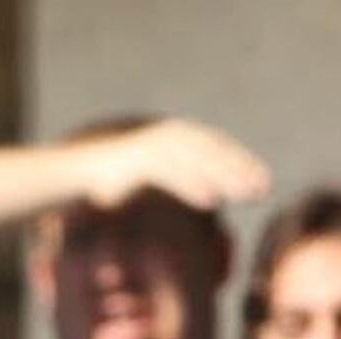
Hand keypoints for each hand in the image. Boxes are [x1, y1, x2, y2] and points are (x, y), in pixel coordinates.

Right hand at [75, 117, 271, 216]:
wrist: (77, 174)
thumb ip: (182, 179)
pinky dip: (192, 185)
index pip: (218, 147)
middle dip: (241, 168)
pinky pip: (172, 173)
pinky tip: (211, 201)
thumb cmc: (117, 181)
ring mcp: (153, 145)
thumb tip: (211, 197)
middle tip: (264, 188)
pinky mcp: (138, 160)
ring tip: (246, 195)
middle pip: (214, 150)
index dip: (243, 162)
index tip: (263, 182)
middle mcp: (169, 136)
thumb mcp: (155, 177)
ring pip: (197, 159)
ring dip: (225, 176)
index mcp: (176, 137)